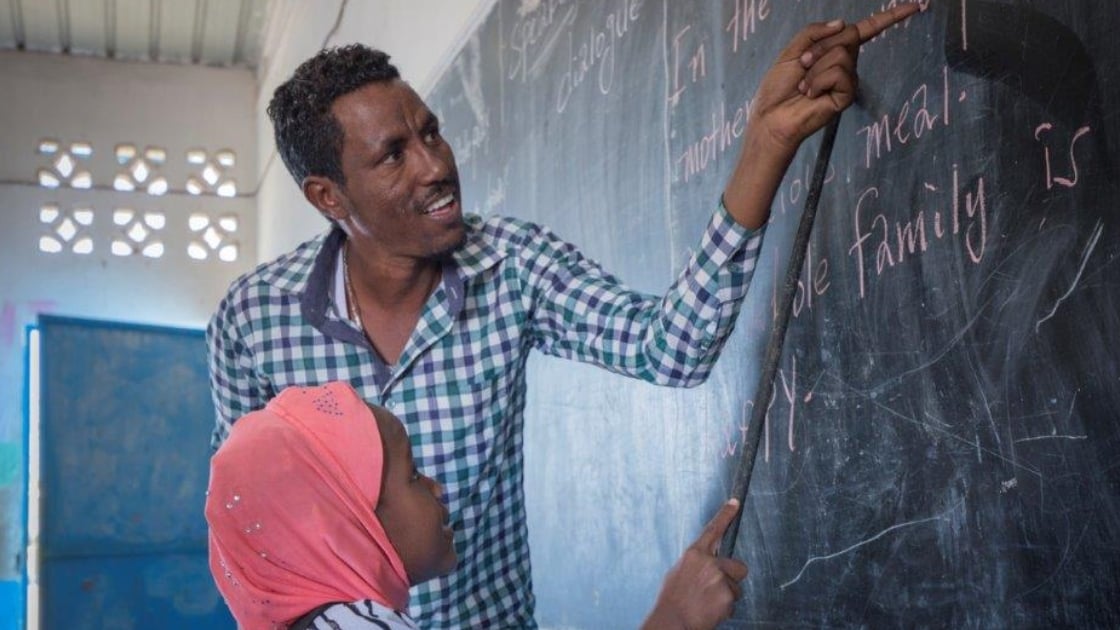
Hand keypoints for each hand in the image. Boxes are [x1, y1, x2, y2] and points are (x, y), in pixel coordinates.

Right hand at [641, 499, 748, 629]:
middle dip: (733, 578)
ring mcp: (719, 579)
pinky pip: (732, 603)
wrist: (672, 622)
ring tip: (706, 604)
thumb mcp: (678, 574)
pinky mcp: (727, 596)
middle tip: (716, 590)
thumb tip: (709, 564)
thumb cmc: (672, 600)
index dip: (725, 515)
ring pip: (735, 588)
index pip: (713, 530)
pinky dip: (723, 610)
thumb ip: (696, 565)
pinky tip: (708, 612)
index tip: (735, 502)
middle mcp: (709, 563)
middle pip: (738, 567)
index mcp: (694, 554)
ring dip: (725, 597)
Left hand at [722, 4, 922, 227]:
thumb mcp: (793, 51)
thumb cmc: (779, 87)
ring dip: (815, 68)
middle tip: (803, 65)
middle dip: (820, 47)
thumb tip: (844, 23)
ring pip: (841, 55)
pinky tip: (810, 94)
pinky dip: (819, 80)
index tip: (916, 6)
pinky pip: (840, 74)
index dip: (890, 17)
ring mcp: (848, 81)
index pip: (866, 30)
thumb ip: (815, 32)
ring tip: (804, 85)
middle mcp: (846, 64)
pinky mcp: (847, 96)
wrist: (772, 116)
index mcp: (835, 50)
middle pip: (848, 36)